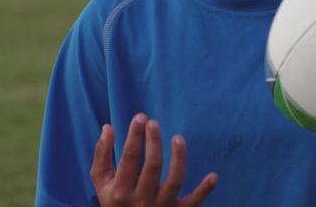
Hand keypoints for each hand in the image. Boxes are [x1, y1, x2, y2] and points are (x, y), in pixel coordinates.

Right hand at [91, 113, 217, 206]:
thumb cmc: (114, 200)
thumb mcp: (101, 181)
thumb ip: (101, 154)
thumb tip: (108, 127)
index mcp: (120, 191)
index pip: (129, 158)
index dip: (135, 135)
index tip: (141, 117)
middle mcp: (141, 201)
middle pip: (152, 166)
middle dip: (154, 141)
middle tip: (154, 123)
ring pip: (175, 180)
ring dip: (179, 158)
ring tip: (177, 138)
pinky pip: (193, 202)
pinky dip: (204, 190)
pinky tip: (214, 175)